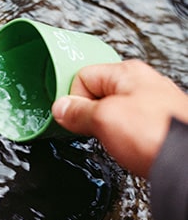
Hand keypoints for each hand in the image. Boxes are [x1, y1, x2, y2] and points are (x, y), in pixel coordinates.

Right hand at [52, 59, 187, 177]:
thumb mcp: (105, 119)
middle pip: (95, 94)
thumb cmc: (159, 134)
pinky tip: (125, 146)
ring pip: (109, 112)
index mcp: (126, 73)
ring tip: (113, 139)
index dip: (73, 98)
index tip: (71, 116)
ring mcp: (148, 106)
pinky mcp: (153, 125)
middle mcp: (139, 85)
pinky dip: (119, 137)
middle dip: (88, 113)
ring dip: (103, 127)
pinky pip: (124, 126)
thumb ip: (77, 111)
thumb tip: (60, 108)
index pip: (82, 76)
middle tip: (93, 128)